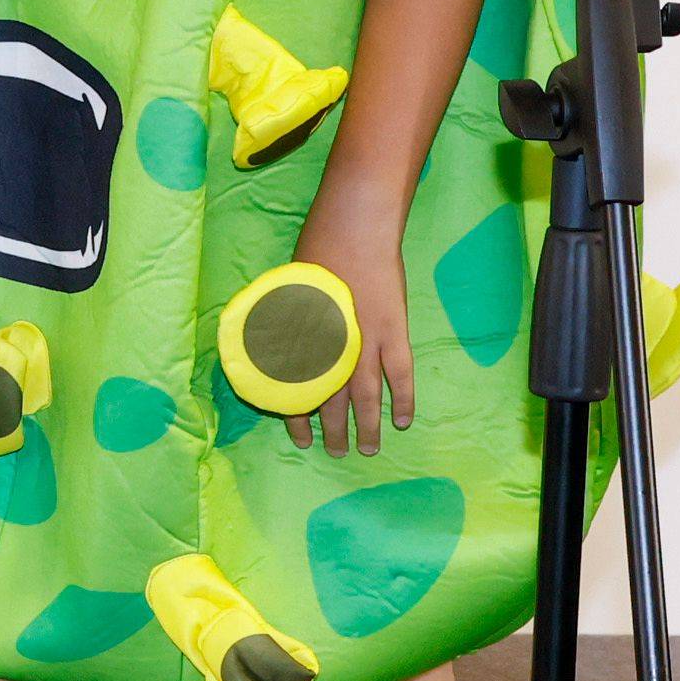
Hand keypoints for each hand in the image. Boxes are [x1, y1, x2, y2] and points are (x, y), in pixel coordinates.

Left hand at [284, 182, 421, 454]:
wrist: (353, 228)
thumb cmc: (314, 252)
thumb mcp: (287, 292)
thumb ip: (287, 325)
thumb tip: (276, 351)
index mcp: (303, 339)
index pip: (297, 391)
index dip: (298, 416)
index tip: (298, 436)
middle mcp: (333, 347)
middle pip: (332, 400)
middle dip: (332, 430)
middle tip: (333, 452)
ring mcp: (367, 340)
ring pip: (367, 396)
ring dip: (368, 426)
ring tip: (368, 450)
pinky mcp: (393, 329)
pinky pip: (401, 374)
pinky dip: (404, 399)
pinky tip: (403, 421)